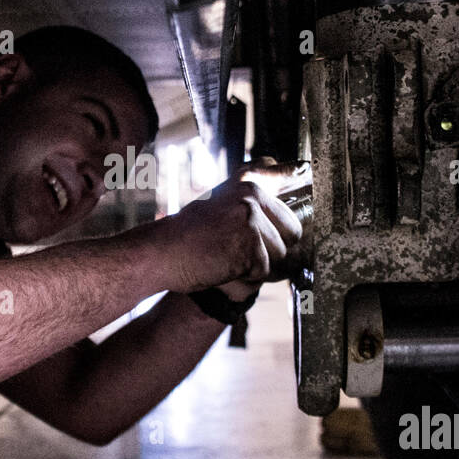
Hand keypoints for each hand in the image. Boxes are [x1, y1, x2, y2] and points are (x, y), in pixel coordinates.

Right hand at [155, 163, 303, 294]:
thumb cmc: (190, 234)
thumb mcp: (223, 204)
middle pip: (292, 233)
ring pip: (279, 254)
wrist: (163, 252)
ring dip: (256, 264)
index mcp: (248, 184)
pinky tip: (221, 265)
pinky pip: (262, 271)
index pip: (290, 200)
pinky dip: (244, 276)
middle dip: (272, 248)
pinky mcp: (249, 245)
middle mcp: (253, 196)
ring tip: (226, 255)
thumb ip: (255, 200)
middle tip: (238, 249)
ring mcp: (251, 219)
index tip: (296, 215)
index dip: (292, 221)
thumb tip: (295, 182)